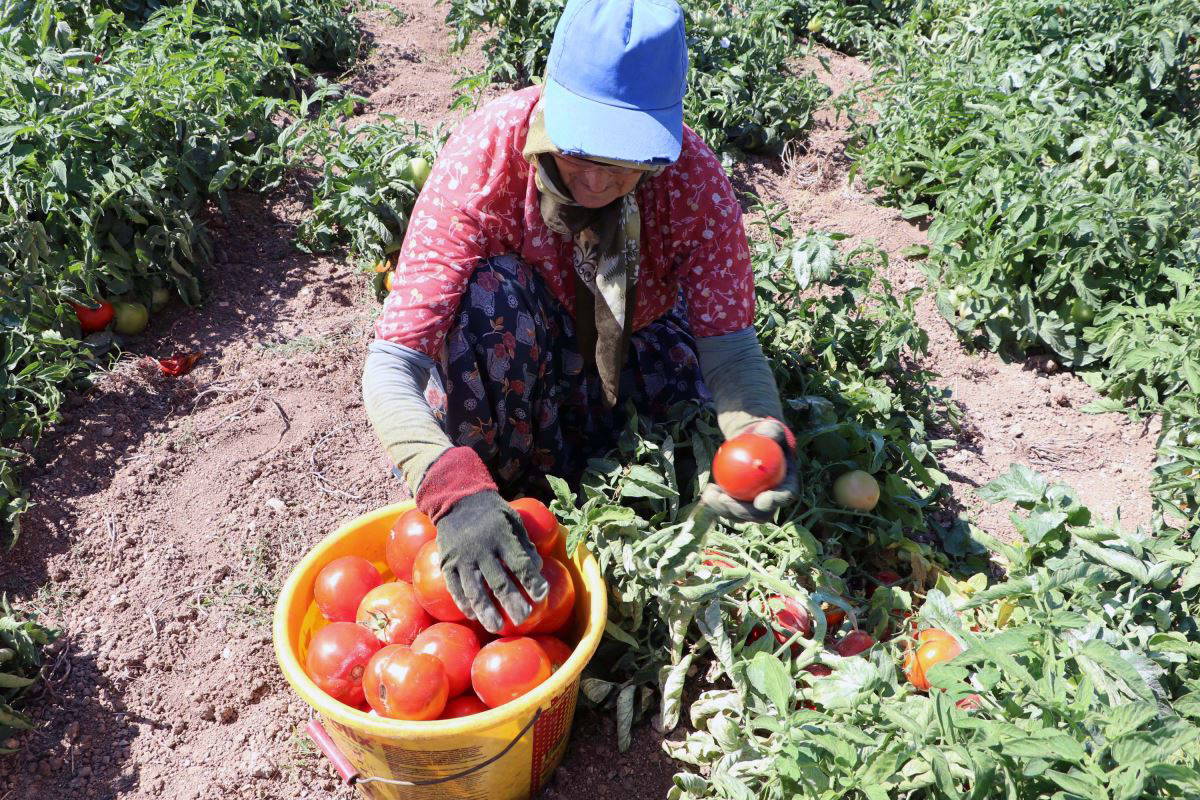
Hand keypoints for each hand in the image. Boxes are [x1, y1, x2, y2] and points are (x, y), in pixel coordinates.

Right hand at [435, 490, 548, 632]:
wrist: (456, 499)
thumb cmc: (491, 511)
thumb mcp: (513, 519)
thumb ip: (525, 543)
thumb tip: (537, 567)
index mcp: (502, 536)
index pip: (520, 564)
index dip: (532, 582)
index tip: (541, 595)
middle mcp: (482, 549)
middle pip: (499, 583)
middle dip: (513, 602)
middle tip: (523, 618)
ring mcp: (462, 558)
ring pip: (475, 590)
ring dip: (487, 611)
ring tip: (497, 626)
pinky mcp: (447, 563)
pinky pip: (455, 588)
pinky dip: (464, 604)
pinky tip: (474, 616)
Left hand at [700, 418, 798, 521]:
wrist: (753, 444)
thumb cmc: (765, 435)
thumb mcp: (770, 429)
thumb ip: (772, 430)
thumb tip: (766, 432)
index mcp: (788, 483)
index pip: (785, 496)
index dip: (775, 502)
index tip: (760, 501)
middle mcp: (773, 499)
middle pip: (760, 514)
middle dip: (742, 512)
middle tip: (724, 499)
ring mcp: (755, 505)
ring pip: (741, 515)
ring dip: (723, 509)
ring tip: (710, 493)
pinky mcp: (740, 504)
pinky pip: (728, 508)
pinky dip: (717, 502)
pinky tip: (708, 491)